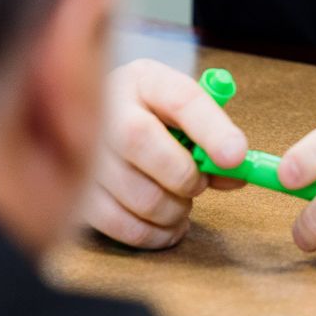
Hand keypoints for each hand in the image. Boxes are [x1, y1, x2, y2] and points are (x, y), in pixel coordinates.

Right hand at [84, 59, 248, 247]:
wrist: (101, 122)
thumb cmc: (154, 119)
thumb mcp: (184, 113)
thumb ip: (212, 138)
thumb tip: (237, 173)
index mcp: (145, 81)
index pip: (180, 98)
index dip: (211, 130)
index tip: (236, 157)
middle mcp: (108, 108)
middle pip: (141, 142)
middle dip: (184, 177)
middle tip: (197, 185)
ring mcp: (85, 151)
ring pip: (137, 193)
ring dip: (173, 211)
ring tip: (180, 205)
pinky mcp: (78, 192)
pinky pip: (120, 224)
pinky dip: (153, 234)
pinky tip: (165, 226)